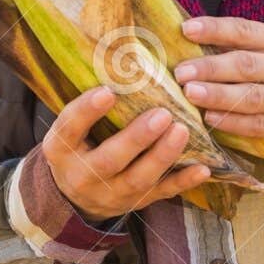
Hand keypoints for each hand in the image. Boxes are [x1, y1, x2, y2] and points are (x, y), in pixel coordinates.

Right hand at [43, 86, 210, 222]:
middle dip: (137, 138)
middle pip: (109, 160)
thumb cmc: (78, 146)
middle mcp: (83, 175)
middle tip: (162, 114)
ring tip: (182, 131)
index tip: (107, 91)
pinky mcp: (136, 202)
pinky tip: (203, 168)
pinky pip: (162, 193)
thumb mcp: (70, 129)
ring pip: (139, 179)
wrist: (76, 197)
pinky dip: (184, 182)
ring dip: (163, 156)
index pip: (69, 129)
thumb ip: (89, 106)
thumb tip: (121, 61)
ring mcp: (111, 193)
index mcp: (60, 150)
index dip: (86, 112)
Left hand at [173, 16, 263, 154]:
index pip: (247, 31)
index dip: (215, 29)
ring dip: (217, 95)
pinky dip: (232, 121)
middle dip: (211, 68)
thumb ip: (246, 45)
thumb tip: (193, 38)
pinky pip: (257, 125)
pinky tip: (210, 118)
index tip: (186, 30)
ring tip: (189, 93)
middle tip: (180, 71)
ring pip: (251, 97)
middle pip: (247, 65)